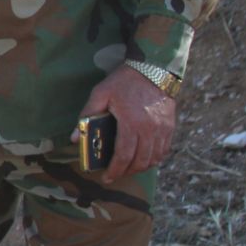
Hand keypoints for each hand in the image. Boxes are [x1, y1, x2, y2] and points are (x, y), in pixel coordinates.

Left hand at [79, 65, 178, 180]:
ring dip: (140, 168)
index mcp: (131, 123)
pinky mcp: (170, 126)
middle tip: (115, 175)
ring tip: (127, 169)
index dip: (115, 170)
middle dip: (126, 172)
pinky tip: (144, 159)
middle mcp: (150, 130)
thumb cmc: (124, 81)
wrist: (153, 68)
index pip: (124, 155)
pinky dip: (154, 159)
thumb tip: (74, 138)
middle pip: (140, 161)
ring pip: (154, 158)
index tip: (107, 178)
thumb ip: (87, 115)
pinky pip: (164, 150)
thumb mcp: (101, 94)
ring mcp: (162, 129)